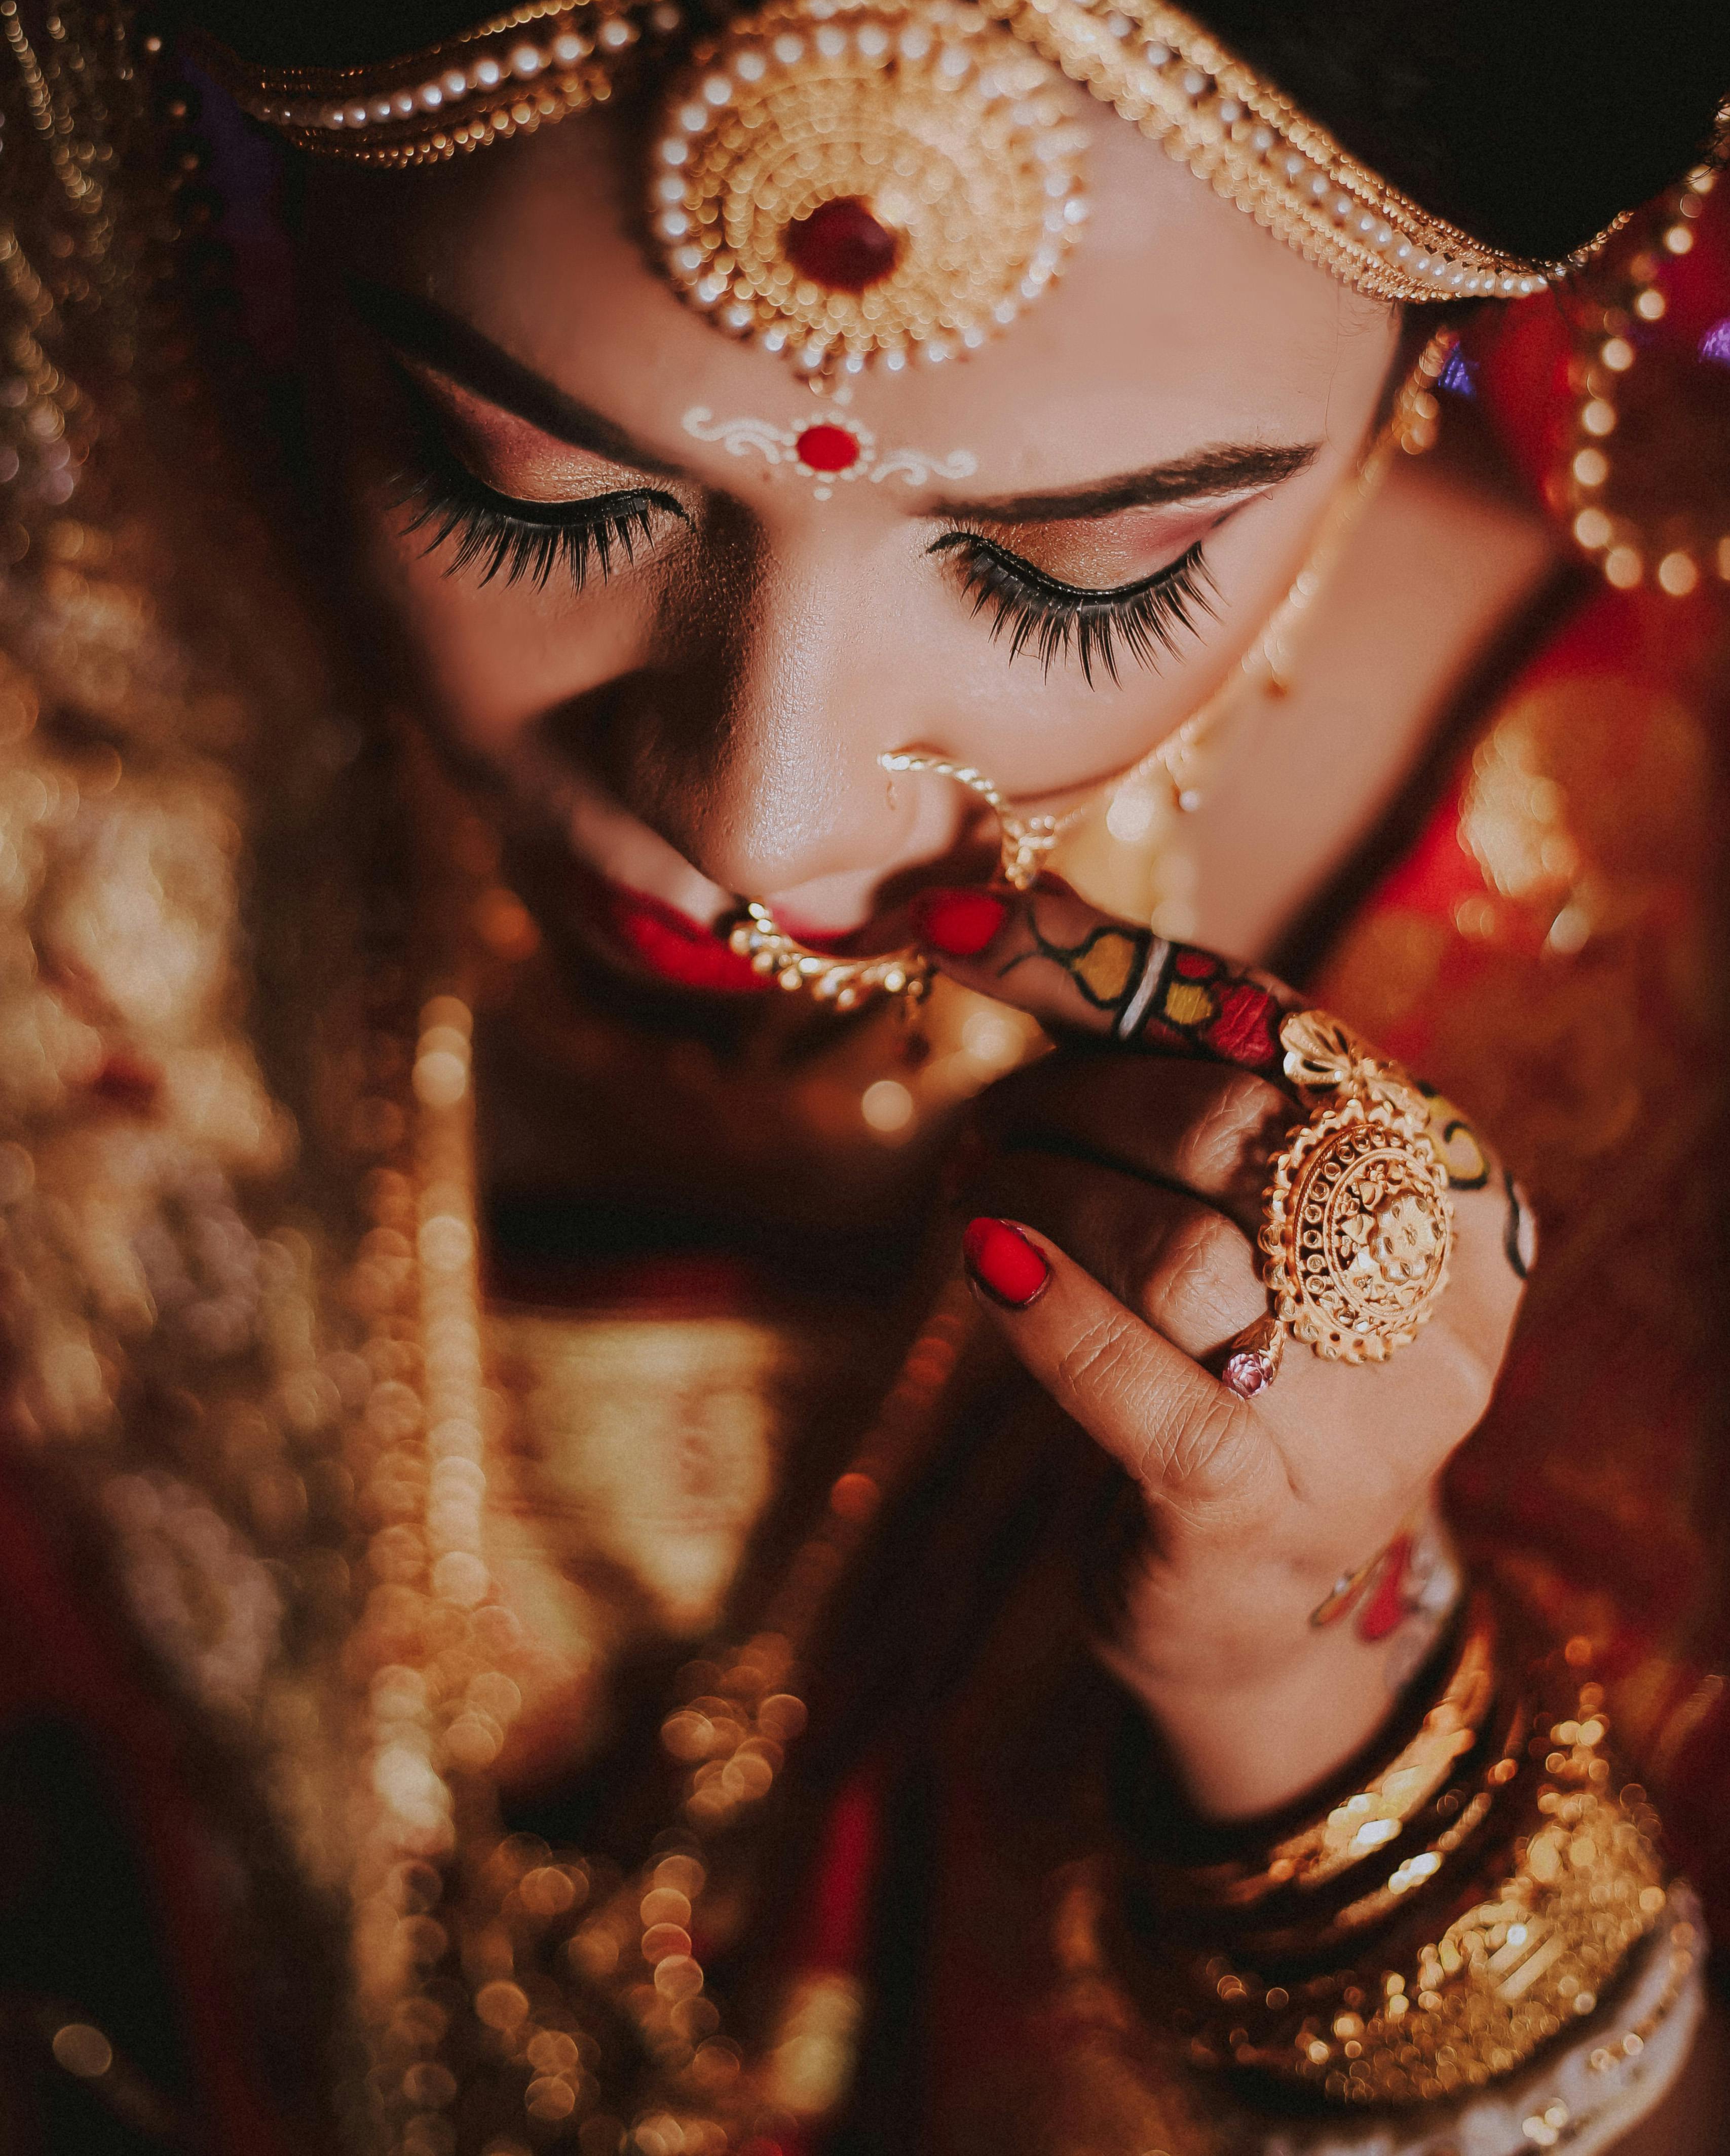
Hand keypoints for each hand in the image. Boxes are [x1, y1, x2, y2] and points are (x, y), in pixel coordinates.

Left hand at [913, 878, 1531, 1819]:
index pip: (1276, 1026)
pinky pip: (1147, 1391)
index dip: (1109, 966)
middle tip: (985, 1124)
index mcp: (1456, 1189)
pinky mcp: (1264, 1523)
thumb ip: (1146, 1065)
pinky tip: (981, 1260)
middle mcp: (1441, 1301)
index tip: (962, 923)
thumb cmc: (1232, 1367)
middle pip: (1236, 1126)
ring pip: (1186, 1251)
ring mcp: (1369, 1425)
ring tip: (972, 1192)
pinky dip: (1050, 1312)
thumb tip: (994, 906)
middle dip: (1076, 1100)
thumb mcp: (1229, 1207)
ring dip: (1043, 1195)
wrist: (1255, 1619)